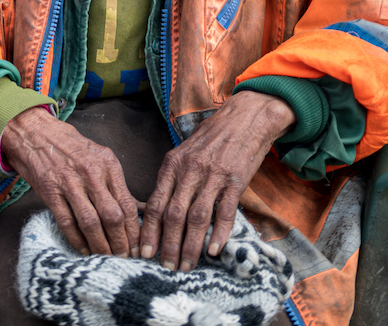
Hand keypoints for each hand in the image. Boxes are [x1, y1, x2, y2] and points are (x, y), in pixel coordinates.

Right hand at [0, 106, 140, 256]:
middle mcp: (91, 173)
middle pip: (112, 216)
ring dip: (100, 245)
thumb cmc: (70, 147)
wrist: (35, 132)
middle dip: (120, 243)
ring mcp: (69, 183)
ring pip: (91, 222)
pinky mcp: (50, 191)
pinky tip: (84, 249)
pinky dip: (77, 240)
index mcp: (108, 165)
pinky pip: (67, 222)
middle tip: (124, 258)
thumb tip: (138, 209)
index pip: (127, 205)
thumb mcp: (99, 156)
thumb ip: (117, 182)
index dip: (134, 231)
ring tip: (106, 257)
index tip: (137, 247)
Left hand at [140, 90, 294, 271]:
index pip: (155, 203)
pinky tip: (214, 250)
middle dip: (167, 244)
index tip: (143, 252)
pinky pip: (225, 211)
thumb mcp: (184, 154)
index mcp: (172, 165)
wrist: (243, 119)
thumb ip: (172, 179)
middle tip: (165, 267)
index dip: (148, 231)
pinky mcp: (235, 180)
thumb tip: (156, 211)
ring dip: (191, 245)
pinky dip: (219, 232)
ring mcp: (212, 176)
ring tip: (186, 265)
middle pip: (173, 214)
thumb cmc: (211, 139)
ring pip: (196, 217)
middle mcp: (189, 171)